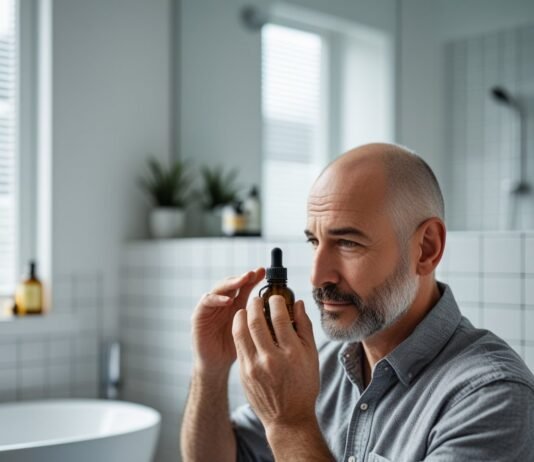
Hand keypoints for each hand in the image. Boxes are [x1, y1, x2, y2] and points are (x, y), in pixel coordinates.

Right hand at [191, 268, 264, 375]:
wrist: (217, 366)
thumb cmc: (237, 348)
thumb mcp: (252, 330)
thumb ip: (263, 317)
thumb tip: (286, 308)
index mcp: (236, 303)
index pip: (244, 285)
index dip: (253, 277)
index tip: (263, 271)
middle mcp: (222, 302)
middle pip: (232, 283)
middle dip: (242, 277)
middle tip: (253, 273)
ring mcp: (210, 308)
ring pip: (219, 288)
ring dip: (231, 283)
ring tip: (242, 281)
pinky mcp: (198, 316)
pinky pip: (206, 303)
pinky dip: (216, 299)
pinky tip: (228, 301)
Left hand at [232, 295, 319, 429]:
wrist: (288, 418)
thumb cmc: (303, 385)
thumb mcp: (311, 356)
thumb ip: (304, 327)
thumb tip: (297, 303)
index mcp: (291, 353)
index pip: (279, 318)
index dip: (275, 302)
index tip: (275, 297)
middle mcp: (271, 359)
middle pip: (256, 322)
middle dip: (255, 304)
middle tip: (257, 298)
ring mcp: (254, 367)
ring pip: (240, 332)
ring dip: (242, 315)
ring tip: (247, 309)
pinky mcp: (243, 373)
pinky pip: (238, 345)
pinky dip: (239, 331)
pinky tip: (244, 326)